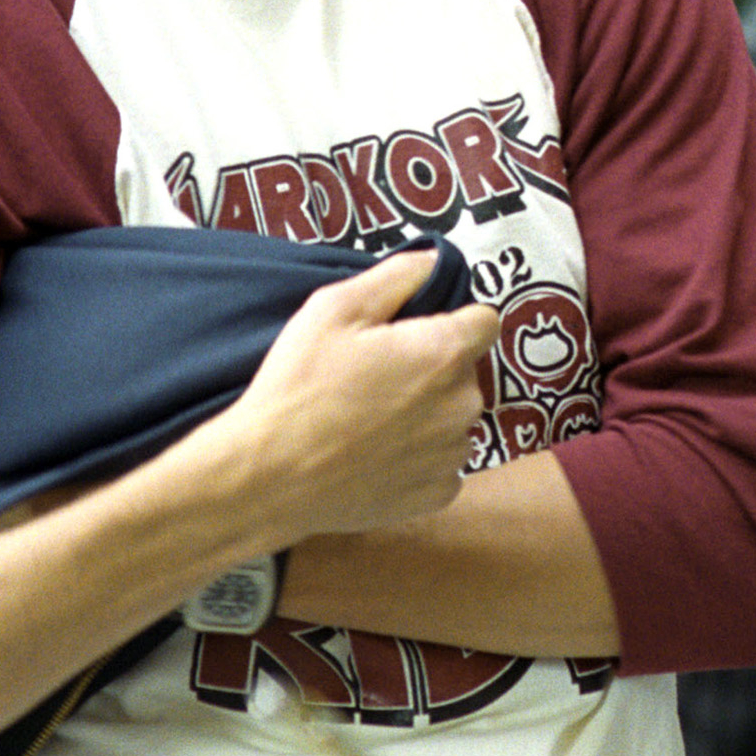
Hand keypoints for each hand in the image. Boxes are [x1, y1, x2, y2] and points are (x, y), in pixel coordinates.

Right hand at [212, 247, 499, 539]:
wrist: (271, 476)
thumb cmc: (300, 385)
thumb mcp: (335, 308)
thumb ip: (397, 276)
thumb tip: (434, 260)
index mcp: (446, 352)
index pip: (484, 321)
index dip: (451, 320)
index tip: (413, 333)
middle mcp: (464, 403)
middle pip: (465, 372)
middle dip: (433, 369)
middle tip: (377, 378)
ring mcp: (454, 453)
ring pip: (454, 419)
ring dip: (428, 415)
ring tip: (372, 421)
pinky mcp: (438, 494)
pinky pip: (442, 464)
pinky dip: (419, 459)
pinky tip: (378, 455)